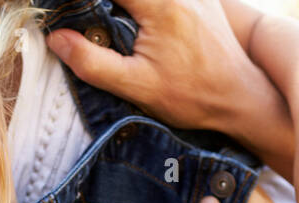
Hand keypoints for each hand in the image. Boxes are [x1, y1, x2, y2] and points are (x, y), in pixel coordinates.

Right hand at [44, 0, 257, 132]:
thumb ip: (93, 63)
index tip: (64, 12)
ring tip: (104, 21)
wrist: (241, 97)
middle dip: (100, 2)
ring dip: (120, 4)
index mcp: (161, 3)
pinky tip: (131, 22)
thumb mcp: (137, 87)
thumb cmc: (193, 96)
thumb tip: (57, 39)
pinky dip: (139, 5)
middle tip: (84, 19)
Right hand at [194, 188, 277, 202]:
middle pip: (244, 184)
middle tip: (200, 197)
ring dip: (221, 189)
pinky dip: (224, 193)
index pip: (243, 191)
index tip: (202, 195)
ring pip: (241, 184)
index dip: (222, 189)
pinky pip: (239, 189)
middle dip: (221, 187)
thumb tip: (208, 200)